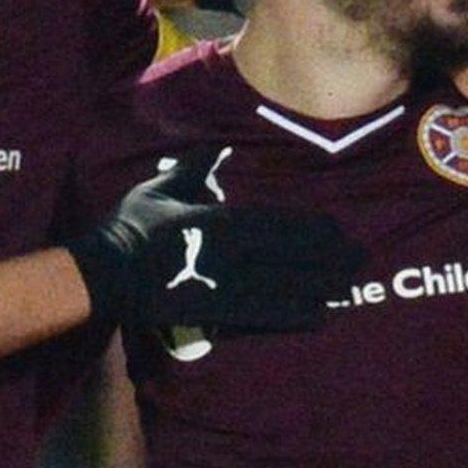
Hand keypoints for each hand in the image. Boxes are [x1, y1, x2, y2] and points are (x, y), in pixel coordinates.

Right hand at [68, 147, 364, 332]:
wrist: (108, 275)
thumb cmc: (133, 228)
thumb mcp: (161, 188)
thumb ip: (194, 170)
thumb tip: (215, 149)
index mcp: (220, 220)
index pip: (278, 223)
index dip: (312, 229)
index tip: (338, 231)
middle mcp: (231, 251)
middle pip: (291, 254)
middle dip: (328, 257)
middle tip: (359, 260)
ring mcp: (226, 284)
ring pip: (285, 285)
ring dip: (320, 286)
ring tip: (348, 287)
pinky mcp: (217, 312)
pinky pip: (263, 315)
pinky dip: (294, 315)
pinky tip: (320, 317)